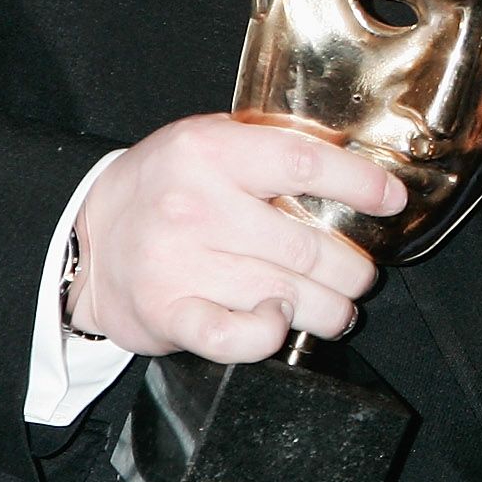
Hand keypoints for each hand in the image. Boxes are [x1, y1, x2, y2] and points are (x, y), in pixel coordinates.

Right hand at [69, 114, 408, 363]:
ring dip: (329, 308)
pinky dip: (270, 335)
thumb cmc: (165, 189)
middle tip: (360, 274)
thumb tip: (357, 171)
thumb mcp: (209, 144)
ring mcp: (180, 262)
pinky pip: (239, 337)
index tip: (391, 200)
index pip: (304, 163)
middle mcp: (194, 205)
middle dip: (352, 268)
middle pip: (308, 246)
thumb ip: (269, 149)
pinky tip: (280, 323)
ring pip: (288, 295)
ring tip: (337, 307)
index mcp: (210, 151)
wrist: (90, 239)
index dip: (360, 184)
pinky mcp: (169, 312)